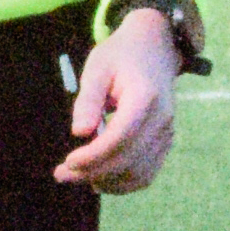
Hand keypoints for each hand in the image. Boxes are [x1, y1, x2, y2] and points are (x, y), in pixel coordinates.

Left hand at [55, 10, 179, 194]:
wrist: (156, 47)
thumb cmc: (121, 55)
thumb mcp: (97, 67)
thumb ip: (88, 99)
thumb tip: (79, 133)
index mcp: (145, 98)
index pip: (120, 138)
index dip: (94, 157)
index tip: (68, 162)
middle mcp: (162, 119)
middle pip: (129, 161)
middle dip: (94, 173)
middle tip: (62, 175)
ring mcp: (167, 132)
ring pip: (140, 174)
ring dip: (108, 183)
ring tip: (78, 177)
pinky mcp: (166, 141)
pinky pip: (147, 172)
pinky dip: (123, 182)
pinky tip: (100, 178)